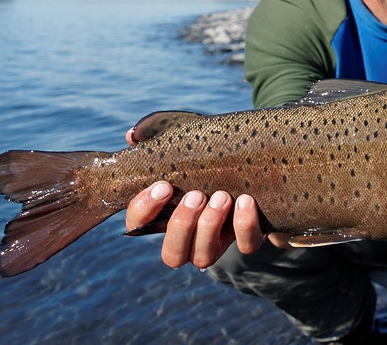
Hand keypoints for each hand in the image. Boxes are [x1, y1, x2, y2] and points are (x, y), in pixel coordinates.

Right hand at [124, 132, 267, 267]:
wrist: (253, 154)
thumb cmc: (205, 147)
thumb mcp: (181, 134)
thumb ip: (154, 130)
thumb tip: (133, 136)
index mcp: (162, 213)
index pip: (138, 225)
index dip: (145, 209)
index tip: (164, 185)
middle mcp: (187, 235)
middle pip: (172, 254)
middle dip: (182, 225)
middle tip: (196, 195)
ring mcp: (217, 241)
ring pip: (204, 257)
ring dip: (210, 228)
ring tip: (221, 196)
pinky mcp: (248, 237)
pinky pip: (246, 246)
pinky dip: (245, 227)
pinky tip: (246, 201)